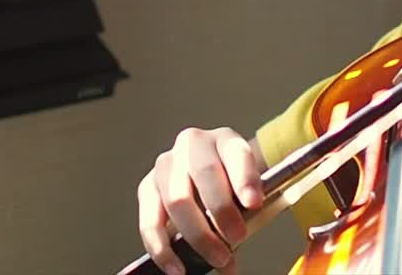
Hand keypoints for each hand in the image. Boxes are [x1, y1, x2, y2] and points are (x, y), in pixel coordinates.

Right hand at [138, 127, 264, 274]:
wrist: (209, 178)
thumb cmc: (231, 188)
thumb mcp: (244, 193)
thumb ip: (244, 215)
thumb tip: (230, 264)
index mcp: (225, 140)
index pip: (236, 154)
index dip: (245, 178)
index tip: (254, 203)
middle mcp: (193, 144)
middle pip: (205, 173)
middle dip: (221, 210)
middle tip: (236, 238)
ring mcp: (167, 164)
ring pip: (177, 199)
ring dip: (197, 234)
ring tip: (217, 259)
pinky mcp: (147, 187)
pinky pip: (151, 221)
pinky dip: (163, 249)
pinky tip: (177, 269)